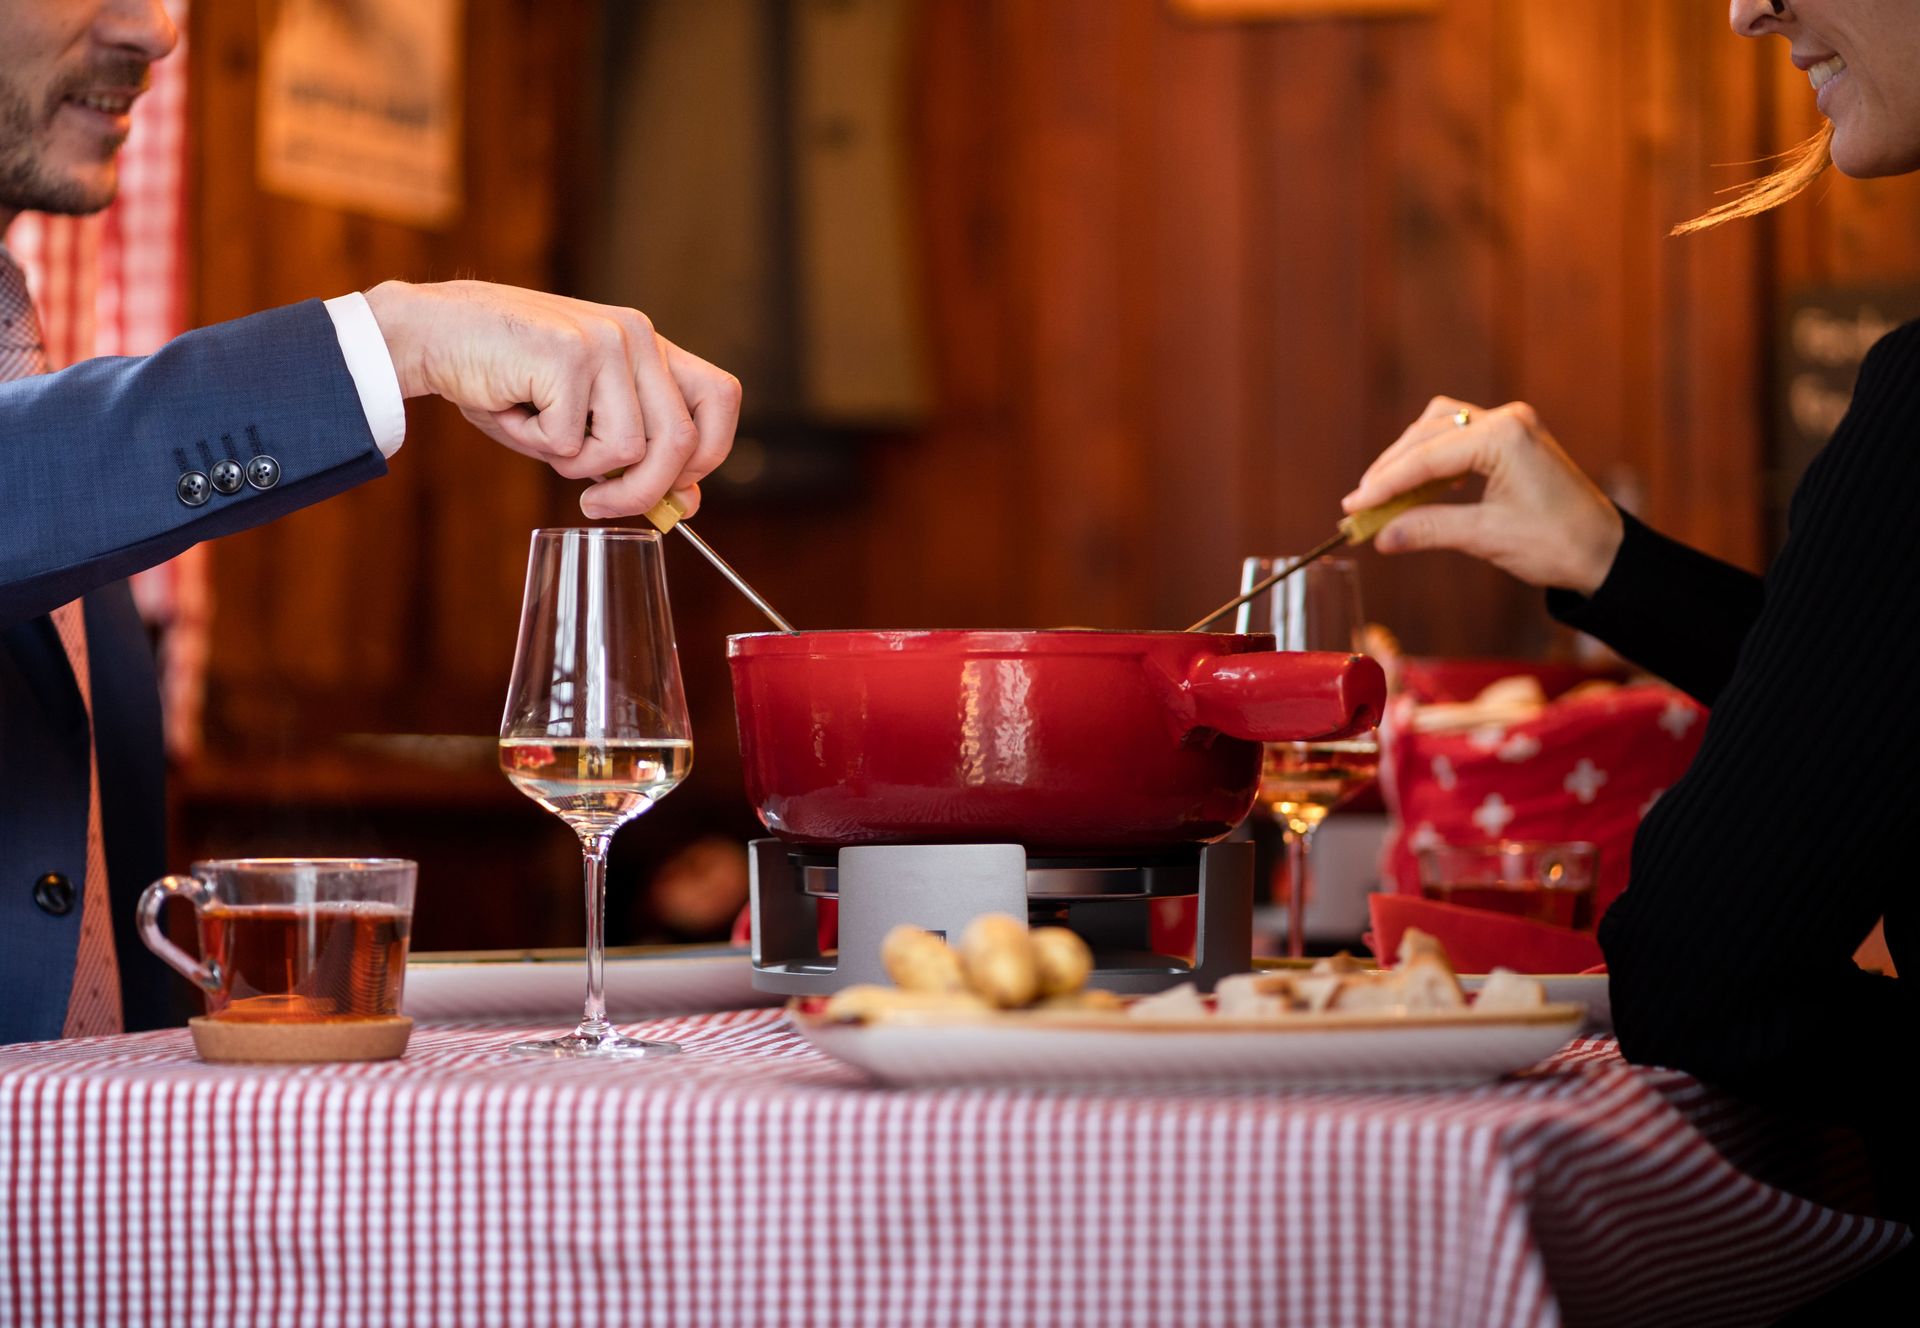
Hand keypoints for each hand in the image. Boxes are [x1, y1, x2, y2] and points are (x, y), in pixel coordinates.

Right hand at [362, 280, 740, 518]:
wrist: (433, 333)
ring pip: (627, 449)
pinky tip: (513, 407)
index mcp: (649, 346)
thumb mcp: (582, 422)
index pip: (721, 399)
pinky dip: (536, 444)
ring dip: (577, 465)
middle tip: (597, 505)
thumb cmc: (508, 382)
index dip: (706, 456)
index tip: (669, 488)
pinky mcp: (569, 355)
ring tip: (539, 431)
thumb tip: (687, 503)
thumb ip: (638, 453)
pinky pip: (571, 442)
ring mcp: (606, 341)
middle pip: (680, 441)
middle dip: (642, 491)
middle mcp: (637, 335)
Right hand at [1341, 396, 1623, 594]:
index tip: (1353, 506)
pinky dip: (1432, 457)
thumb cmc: (1557, 543)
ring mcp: (1511, 425)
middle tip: (1360, 504)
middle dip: (1391, 469)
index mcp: (1504, 437)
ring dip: (1408, 458)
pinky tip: (1419, 483)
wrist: (1605, 552)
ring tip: (1383, 494)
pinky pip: (1458, 436)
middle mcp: (1507, 420)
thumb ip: (1428, 528)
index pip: (1428, 456)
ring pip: (1440, 427)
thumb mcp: (1485, 538)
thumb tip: (1379, 535)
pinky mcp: (1512, 438)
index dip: (1385, 484)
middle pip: (1428, 434)